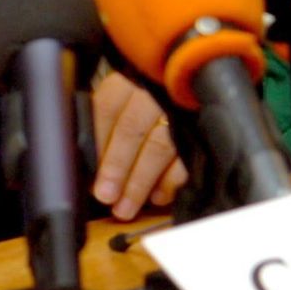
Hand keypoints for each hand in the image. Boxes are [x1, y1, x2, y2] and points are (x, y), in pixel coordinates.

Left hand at [90, 71, 186, 219]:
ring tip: (125, 208)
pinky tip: (158, 198)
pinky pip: (186, 159)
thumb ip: (104, 127)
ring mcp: (180, 109)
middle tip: (105, 196)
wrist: (193, 81)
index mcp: (128, 80)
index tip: (89, 175)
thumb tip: (89, 170)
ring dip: (140, 182)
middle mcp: (154, 91)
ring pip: (159, 147)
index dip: (97, 144)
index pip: (107, 109)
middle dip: (116, 166)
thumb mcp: (122, 103)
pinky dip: (171, 182)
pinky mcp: (201, 129)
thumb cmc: (144, 105)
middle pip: (132, 129)